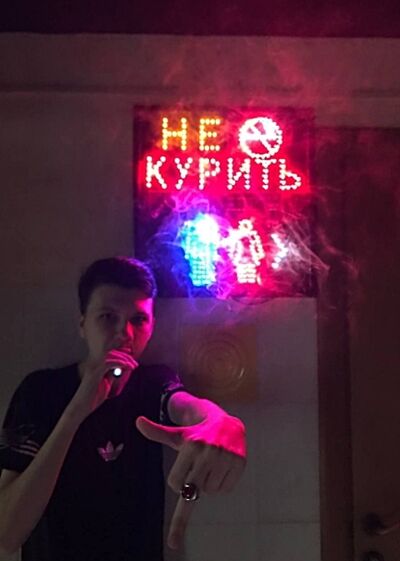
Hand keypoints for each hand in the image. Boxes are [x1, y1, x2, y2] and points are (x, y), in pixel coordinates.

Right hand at [71, 350, 137, 419]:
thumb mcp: (107, 383)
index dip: (122, 354)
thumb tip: (121, 369)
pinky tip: (128, 367)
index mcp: (96, 365)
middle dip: (125, 356)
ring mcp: (93, 367)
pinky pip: (109, 363)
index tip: (132, 357)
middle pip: (112, 353)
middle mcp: (94, 363)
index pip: (110, 354)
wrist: (81, 406)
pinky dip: (120, 363)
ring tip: (133, 366)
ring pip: (111, 356)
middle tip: (135, 363)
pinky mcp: (94, 372)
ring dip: (124, 359)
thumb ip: (112, 375)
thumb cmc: (93, 397)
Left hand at [136, 411, 245, 548]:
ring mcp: (225, 458)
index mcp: (191, 446)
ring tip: (212, 465)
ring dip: (209, 484)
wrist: (226, 424)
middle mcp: (209, 451)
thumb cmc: (197, 434)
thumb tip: (137, 421)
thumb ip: (156, 432)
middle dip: (193, 484)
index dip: (177, 483)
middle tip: (198, 468)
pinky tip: (223, 467)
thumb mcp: (177, 435)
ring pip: (210, 491)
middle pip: (194, 490)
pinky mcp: (239, 463)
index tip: (180, 475)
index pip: (176, 483)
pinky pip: (225, 489)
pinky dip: (223, 484)